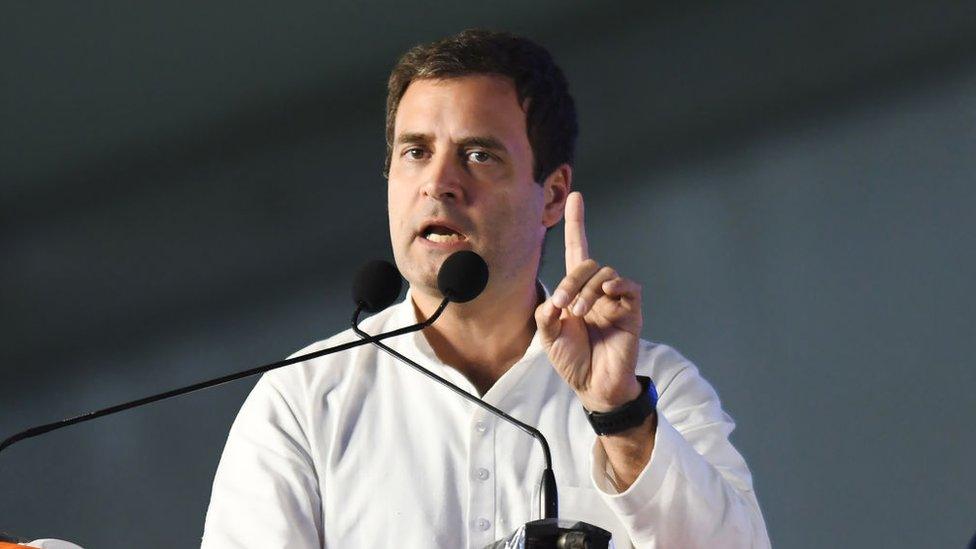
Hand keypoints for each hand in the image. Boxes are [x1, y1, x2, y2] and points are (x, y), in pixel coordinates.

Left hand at [535, 192, 643, 411]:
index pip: (576, 251)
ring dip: (586, 290)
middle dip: (571, 281)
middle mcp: (596, 291)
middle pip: (586, 263)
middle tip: (564, 307)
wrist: (594, 386)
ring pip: (603, 274)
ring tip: (579, 314)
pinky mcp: (631, 311)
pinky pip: (627, 287)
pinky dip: (616, 286)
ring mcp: (615, 300)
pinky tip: (607, 295)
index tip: (575, 197)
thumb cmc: (573, 361)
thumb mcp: (549, 339)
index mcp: (575, 292)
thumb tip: (555, 301)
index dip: (576, 224)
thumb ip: (546, 317)